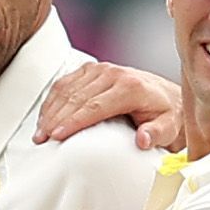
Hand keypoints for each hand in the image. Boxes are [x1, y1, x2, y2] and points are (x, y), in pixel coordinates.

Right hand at [34, 61, 183, 150]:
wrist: (167, 98)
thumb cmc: (165, 115)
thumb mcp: (169, 128)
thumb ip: (157, 134)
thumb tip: (143, 139)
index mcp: (130, 87)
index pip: (94, 105)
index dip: (73, 121)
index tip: (58, 136)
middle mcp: (114, 74)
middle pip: (76, 97)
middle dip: (56, 119)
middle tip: (42, 139)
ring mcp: (101, 70)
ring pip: (67, 88)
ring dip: (50, 110)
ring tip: (40, 132)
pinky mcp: (91, 70)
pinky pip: (66, 83)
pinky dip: (52, 100)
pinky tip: (45, 117)